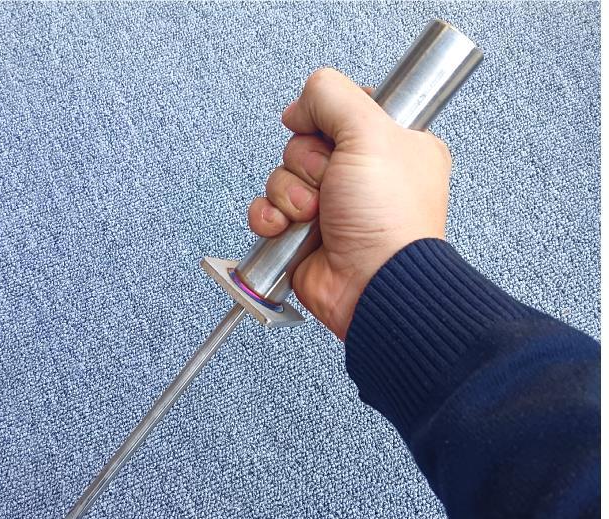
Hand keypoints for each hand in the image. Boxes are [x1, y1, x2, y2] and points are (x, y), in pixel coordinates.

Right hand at [248, 68, 451, 339]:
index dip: (328, 118)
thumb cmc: (389, 219)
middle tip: (331, 183)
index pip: (343, 110)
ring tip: (314, 214)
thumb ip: (332, 96)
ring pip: (281, 175)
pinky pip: (266, 209)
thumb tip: (300, 105)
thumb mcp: (371, 131)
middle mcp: (359, 174)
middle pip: (304, 143)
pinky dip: (269, 216)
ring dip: (289, 193)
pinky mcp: (301, 233)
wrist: (372, 284)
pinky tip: (285, 227)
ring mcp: (329, 205)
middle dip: (307, 163)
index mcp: (391, 145)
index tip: (334, 133)